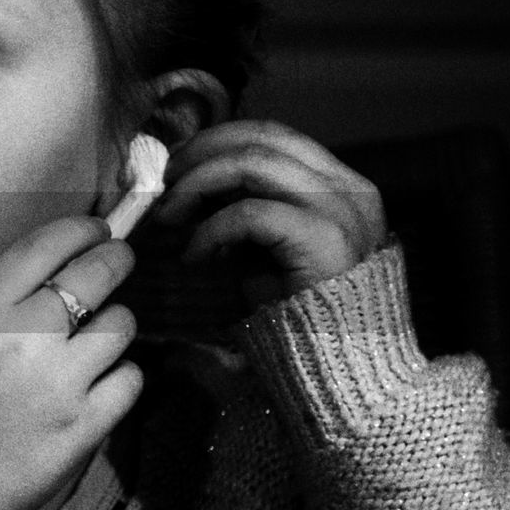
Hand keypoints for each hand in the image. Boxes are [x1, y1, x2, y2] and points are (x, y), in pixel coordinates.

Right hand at [0, 217, 140, 509]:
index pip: (50, 243)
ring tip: (100, 337)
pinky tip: (102, 381)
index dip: (84, 229)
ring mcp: (62, 382)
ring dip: (115, 326)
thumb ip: (1, 301)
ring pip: (123, 325)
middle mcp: (26, 335)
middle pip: (99, 273)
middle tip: (118, 262)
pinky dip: (121, 377)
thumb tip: (59, 269)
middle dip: (116, 260)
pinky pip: (131, 379)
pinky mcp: (86, 425)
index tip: (97, 230)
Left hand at [151, 120, 387, 308]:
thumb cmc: (295, 317)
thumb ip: (238, 209)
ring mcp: (343, 211)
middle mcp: (349, 189)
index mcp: (339, 185)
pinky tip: (194, 257)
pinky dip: (211, 230)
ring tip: (168, 218)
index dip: (213, 141)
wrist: (339, 375)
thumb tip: (186, 182)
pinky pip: (251, 213)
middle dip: (199, 154)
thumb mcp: (261, 250)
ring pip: (252, 163)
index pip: (271, 135)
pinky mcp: (327, 241)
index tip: (172, 166)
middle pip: (260, 137)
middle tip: (160, 184)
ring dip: (197, 185)